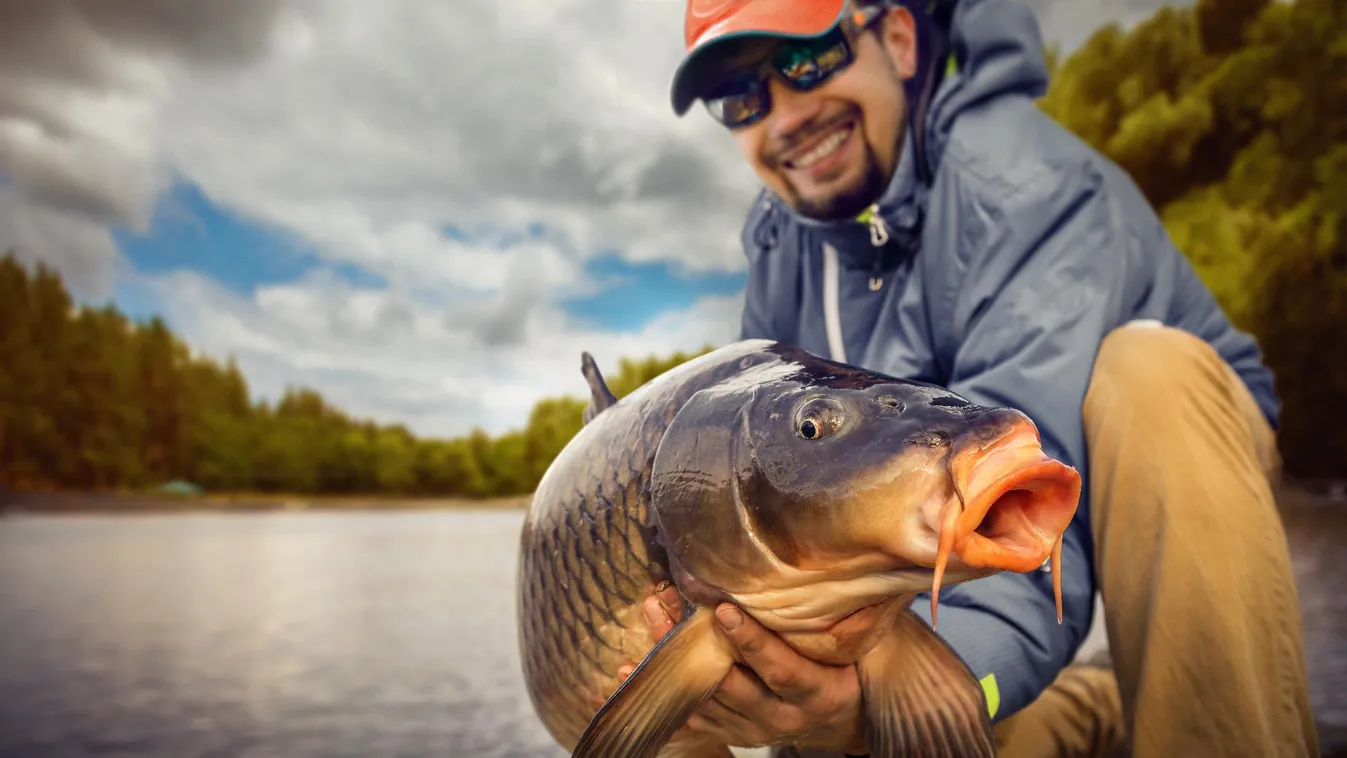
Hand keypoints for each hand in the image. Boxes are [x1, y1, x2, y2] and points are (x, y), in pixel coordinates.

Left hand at [618, 585, 869, 752]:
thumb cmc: (851, 670)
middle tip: (667, 604)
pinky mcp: (730, 732)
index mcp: (817, 694)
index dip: (752, 642)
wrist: (842, 720)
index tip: (723, 609)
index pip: (782, 670)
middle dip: (696, 644)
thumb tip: (856, 569)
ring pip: (705, 697)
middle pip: (732, 684)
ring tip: (650, 615)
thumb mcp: (862, 649)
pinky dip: (658, 692)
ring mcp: (752, 729)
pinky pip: (688, 716)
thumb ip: (856, 620)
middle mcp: (782, 718)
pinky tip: (627, 671)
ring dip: (671, 659)